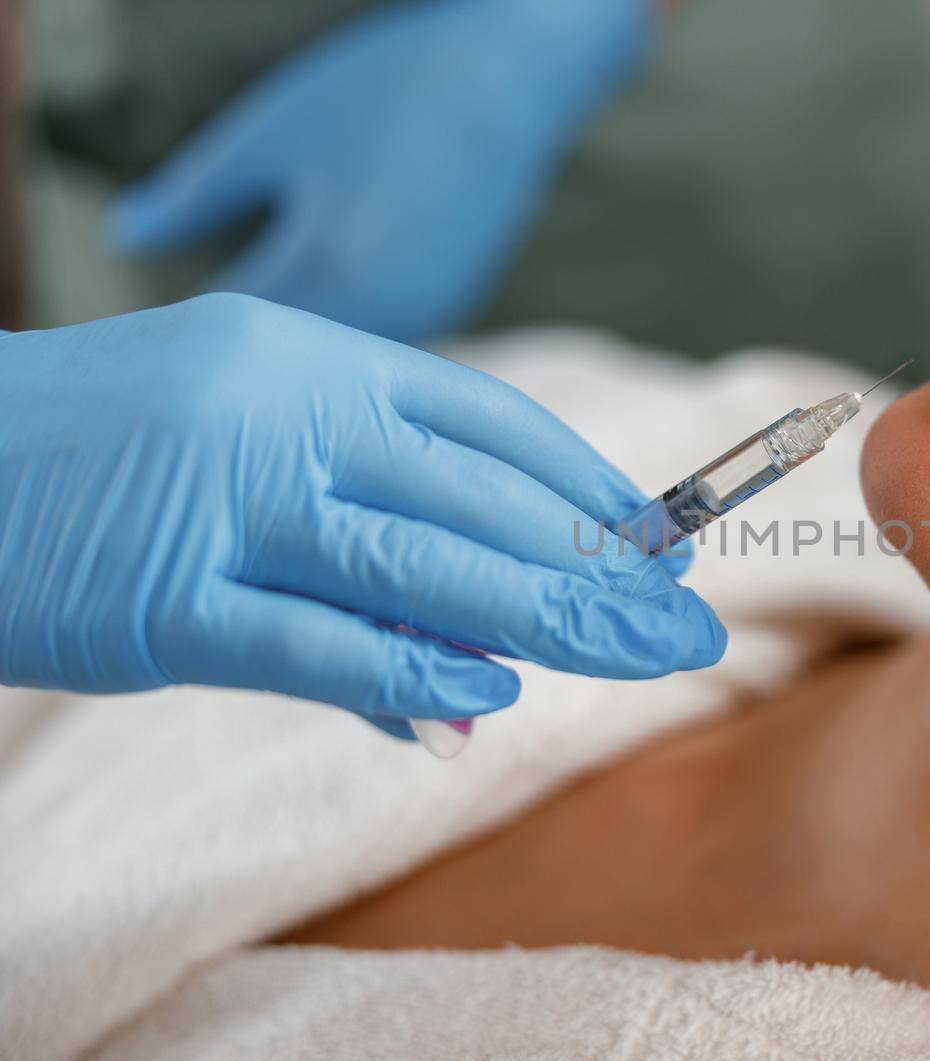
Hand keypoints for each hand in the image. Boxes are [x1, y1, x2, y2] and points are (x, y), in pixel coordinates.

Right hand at [0, 294, 723, 737]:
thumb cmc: (98, 456)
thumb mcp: (239, 444)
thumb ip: (359, 541)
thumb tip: (474, 676)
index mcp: (310, 356)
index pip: (487, 420)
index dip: (586, 486)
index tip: (658, 545)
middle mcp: (281, 410)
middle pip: (479, 495)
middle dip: (598, 568)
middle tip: (688, 622)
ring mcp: (223, 499)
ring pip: (419, 561)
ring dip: (544, 617)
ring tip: (637, 656)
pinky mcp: (163, 598)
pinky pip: (314, 637)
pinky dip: (409, 668)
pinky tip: (494, 692)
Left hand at [110, 0, 653, 343]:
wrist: (513, 80)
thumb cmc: (385, 92)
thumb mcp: (270, 134)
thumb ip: (194, 198)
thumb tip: (121, 238)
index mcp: (326, 274)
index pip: (228, 339)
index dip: (182, 342)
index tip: (144, 342)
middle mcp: (382, 318)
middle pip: (285, 373)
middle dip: (237, 362)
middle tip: (186, 350)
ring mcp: (425, 318)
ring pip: (336, 367)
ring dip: (294, 359)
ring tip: (244, 341)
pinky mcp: (448, 306)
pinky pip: (376, 343)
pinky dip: (341, 338)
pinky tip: (314, 306)